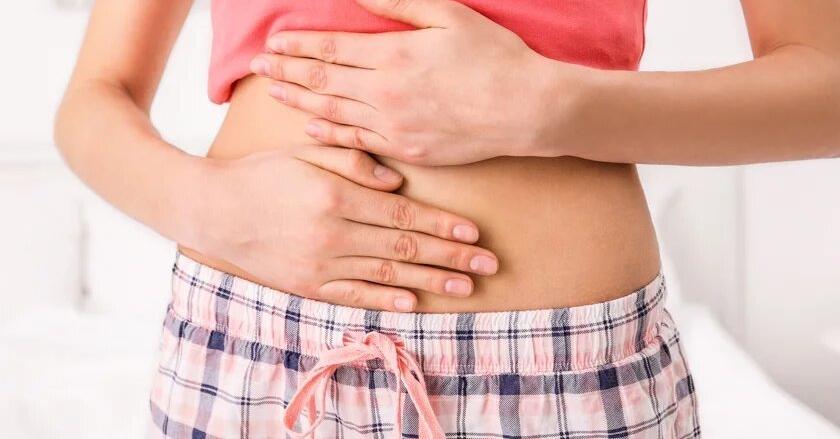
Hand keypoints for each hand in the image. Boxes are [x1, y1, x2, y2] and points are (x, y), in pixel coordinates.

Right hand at [187, 146, 498, 311]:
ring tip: (465, 287)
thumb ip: (353, 162)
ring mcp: (321, 265)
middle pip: (405, 248)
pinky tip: (414, 302)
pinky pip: (355, 296)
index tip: (474, 233)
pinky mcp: (309, 285)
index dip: (442, 225)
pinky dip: (386, 300)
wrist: (213, 211)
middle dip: (451, 257)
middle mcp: (333, 234)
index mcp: (336, 197)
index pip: (403, 216)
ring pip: (387, 275)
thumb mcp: (305, 154)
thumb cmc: (263, 175)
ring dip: (430, 282)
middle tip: (488, 265)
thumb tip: (398, 183)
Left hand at [249, 0, 570, 164]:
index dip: (299, 46)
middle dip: (287, 72)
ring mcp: (394, 125)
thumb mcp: (449, 15)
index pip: (331, 49)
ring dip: (299, 102)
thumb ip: (399, 4)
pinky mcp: (407, 150)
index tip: (273, 44)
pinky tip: (310, 130)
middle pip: (323, 81)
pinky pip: (358, 142)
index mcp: (394, 55)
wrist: (527, 110)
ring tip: (273, 93)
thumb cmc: (495, 57)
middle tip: (258, 67)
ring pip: (333, 113)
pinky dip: (330, 135)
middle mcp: (386, 92)